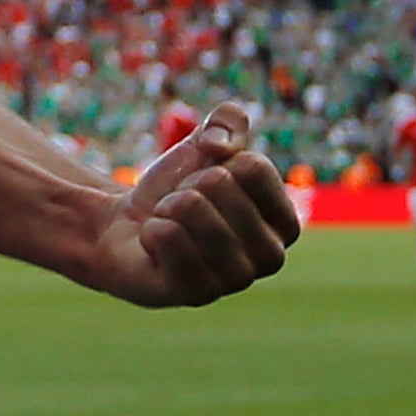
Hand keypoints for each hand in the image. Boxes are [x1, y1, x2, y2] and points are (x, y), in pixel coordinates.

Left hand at [84, 102, 298, 307]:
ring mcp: (235, 281)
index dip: (219, 163)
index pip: (253, 167)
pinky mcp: (196, 294)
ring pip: (191, 207)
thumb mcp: (206, 142)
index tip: (209, 182)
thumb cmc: (178, 188)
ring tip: (169, 224)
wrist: (130, 226)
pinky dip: (152, 229)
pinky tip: (156, 245)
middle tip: (182, 207)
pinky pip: (167, 235)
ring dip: (167, 207)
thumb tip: (219, 147)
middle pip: (220, 183)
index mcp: (285, 223)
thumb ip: (228, 121)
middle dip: (188, 185)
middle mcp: (270, 258)